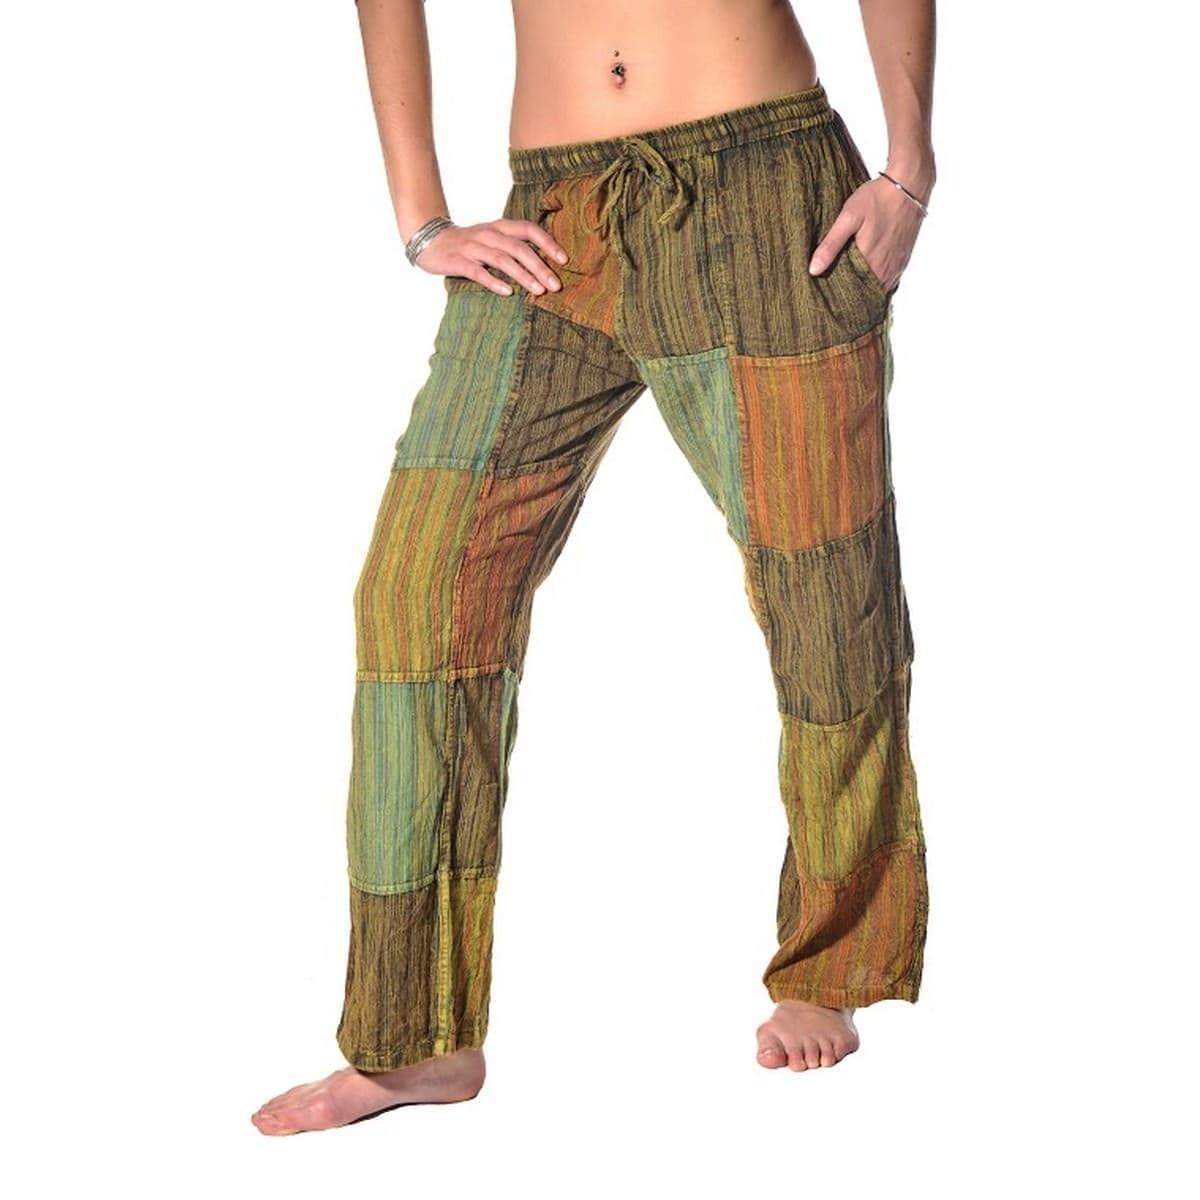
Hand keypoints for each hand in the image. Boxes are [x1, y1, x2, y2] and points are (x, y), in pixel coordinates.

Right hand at [412, 219, 568, 296]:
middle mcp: (488, 234)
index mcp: (500, 227)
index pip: (528, 229)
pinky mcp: (458, 261)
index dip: (547, 243)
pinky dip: (494, 282)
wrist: (431, 242)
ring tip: (539, 291)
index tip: (564, 260)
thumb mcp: (493, 239)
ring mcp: (473, 247)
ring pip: (502, 260)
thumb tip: (545, 264)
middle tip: (556, 285)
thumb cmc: (470, 245)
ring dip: (523, 275)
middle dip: (540, 267)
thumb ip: (514, 246)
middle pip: (519, 248)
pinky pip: (478, 272)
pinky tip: (508, 293)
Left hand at [808, 175, 926, 292]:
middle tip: (833, 292)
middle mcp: (886, 269)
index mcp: (870, 262)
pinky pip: (889, 280)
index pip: (851, 292)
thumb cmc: (877, 198)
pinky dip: (877, 281)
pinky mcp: (904, 259)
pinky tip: (865, 274)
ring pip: (878, 288)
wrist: (909, 184)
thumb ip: (831, 245)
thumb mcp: (848, 218)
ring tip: (848, 284)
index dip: (838, 295)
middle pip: (865, 293)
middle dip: (850, 294)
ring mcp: (897, 265)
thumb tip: (813, 270)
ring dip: (864, 288)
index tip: (825, 295)